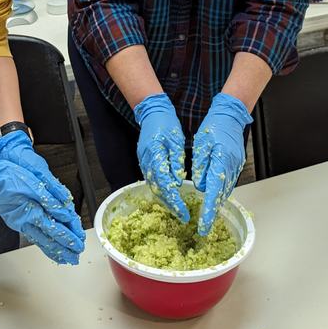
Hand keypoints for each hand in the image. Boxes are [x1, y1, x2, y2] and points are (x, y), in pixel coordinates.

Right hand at [0, 150, 84, 264]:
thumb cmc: (9, 177)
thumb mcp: (33, 184)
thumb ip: (51, 200)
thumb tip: (65, 213)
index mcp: (32, 212)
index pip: (56, 229)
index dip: (69, 237)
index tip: (79, 243)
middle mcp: (26, 222)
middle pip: (49, 240)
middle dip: (64, 250)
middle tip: (75, 257)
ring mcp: (20, 223)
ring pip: (41, 241)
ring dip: (54, 250)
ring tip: (65, 258)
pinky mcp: (17, 221)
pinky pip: (33, 236)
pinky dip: (43, 244)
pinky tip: (47, 246)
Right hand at [133, 93, 188, 222]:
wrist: (152, 112)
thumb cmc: (166, 123)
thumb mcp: (176, 140)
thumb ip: (176, 161)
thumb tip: (178, 181)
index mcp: (154, 157)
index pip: (164, 185)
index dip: (174, 201)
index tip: (184, 213)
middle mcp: (146, 162)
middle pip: (157, 190)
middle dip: (170, 205)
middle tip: (182, 216)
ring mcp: (144, 162)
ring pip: (154, 186)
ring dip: (165, 199)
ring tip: (178, 209)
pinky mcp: (145, 161)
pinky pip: (153, 180)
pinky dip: (162, 190)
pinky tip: (171, 194)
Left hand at [192, 92, 251, 235]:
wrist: (230, 116)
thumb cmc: (214, 127)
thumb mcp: (202, 145)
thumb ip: (201, 166)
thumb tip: (201, 186)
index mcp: (222, 162)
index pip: (213, 193)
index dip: (208, 212)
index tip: (203, 227)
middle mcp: (231, 168)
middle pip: (221, 196)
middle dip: (213, 211)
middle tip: (203, 226)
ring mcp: (236, 167)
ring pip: (225, 191)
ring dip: (217, 203)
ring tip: (207, 215)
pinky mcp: (236, 165)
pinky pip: (228, 183)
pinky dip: (220, 192)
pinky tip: (213, 196)